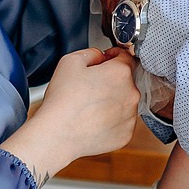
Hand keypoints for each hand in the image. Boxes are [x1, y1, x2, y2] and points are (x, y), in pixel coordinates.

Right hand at [4, 48, 138, 176]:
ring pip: (125, 103)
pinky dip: (112, 122)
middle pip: (126, 81)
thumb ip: (92, 53)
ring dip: (113, 102)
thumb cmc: (62, 101)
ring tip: (90, 108)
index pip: (126, 57)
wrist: (57, 136)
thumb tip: (101, 57)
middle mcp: (131, 94)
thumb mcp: (71, 61)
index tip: (104, 62)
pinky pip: (122, 123)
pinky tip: (94, 121)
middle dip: (111, 81)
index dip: (113, 57)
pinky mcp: (125, 135)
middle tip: (90, 89)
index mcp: (120, 73)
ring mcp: (130, 117)